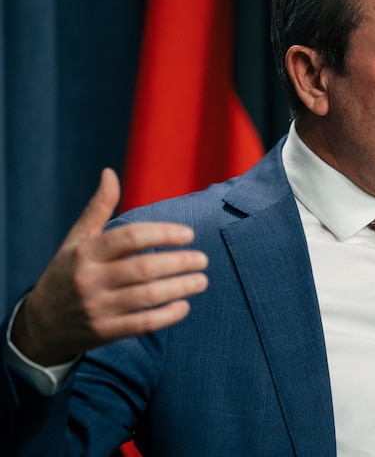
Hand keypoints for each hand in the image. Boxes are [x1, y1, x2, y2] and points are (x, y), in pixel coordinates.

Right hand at [10, 168, 207, 365]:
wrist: (42, 324)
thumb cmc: (67, 273)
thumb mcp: (76, 240)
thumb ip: (98, 208)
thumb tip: (109, 173)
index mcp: (86, 252)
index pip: (129, 237)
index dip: (162, 233)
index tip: (188, 234)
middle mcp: (90, 279)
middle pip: (143, 268)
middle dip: (178, 263)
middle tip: (203, 259)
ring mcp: (97, 307)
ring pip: (147, 297)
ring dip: (179, 288)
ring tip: (202, 280)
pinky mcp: (105, 332)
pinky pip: (142, 324)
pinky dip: (167, 316)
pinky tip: (184, 306)